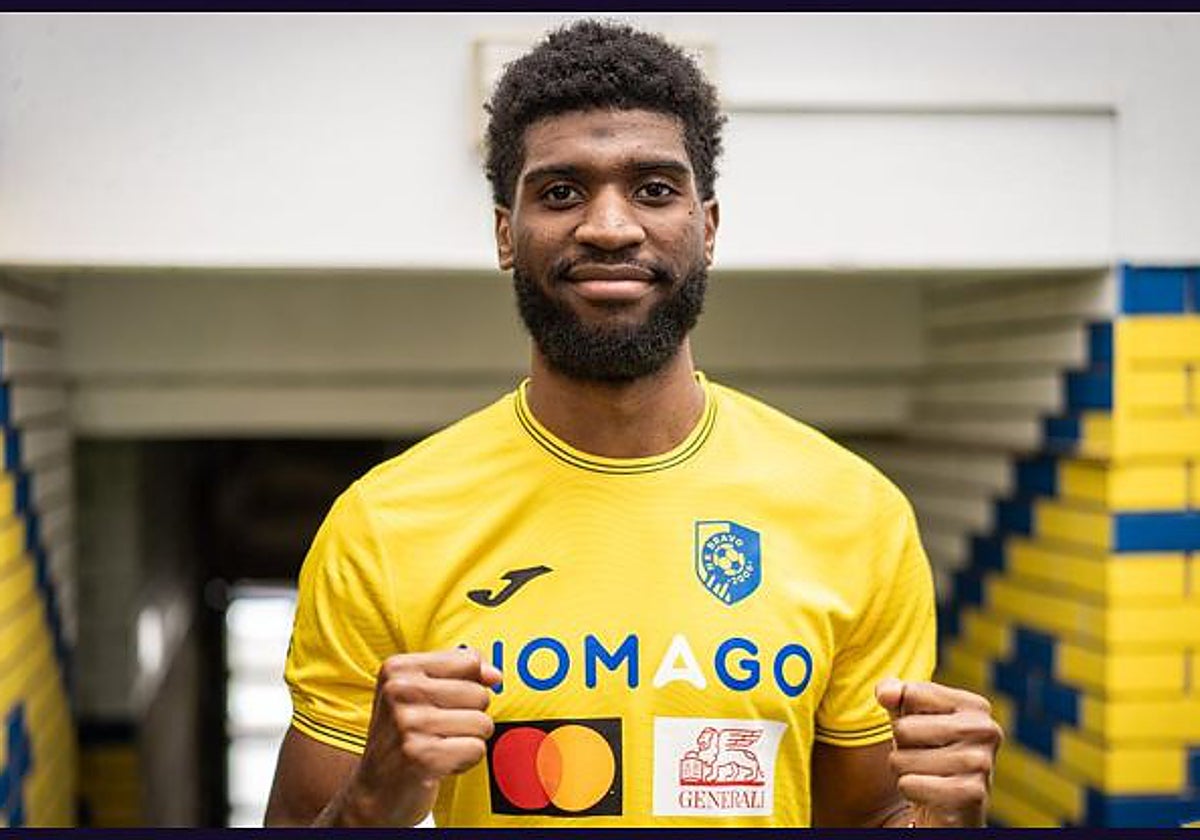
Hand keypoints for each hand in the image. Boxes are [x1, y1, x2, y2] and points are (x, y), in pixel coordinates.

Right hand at [343, 647, 501, 825]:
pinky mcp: (422, 756)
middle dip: (470, 716)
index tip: (448, 702)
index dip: (471, 684)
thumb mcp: (420, 692)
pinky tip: (440, 763)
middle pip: (479, 694)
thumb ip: (460, 673)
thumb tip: (495, 675)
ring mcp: (408, 724)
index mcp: (398, 668)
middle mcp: (400, 691)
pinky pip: (476, 749)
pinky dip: (465, 760)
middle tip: (439, 731)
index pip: (469, 661)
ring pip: (482, 723)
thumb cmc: (404, 736)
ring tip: (439, 746)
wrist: (374, 791)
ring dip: (468, 740)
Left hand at [875, 677, 1002, 827]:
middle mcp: (986, 730)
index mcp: (975, 706)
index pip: (910, 694)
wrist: (947, 810)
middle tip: (924, 759)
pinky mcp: (971, 795)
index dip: (904, 715)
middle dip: (901, 747)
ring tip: (928, 777)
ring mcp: (982, 763)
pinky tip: (929, 796)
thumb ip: (892, 693)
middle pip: (903, 728)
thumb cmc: (927, 754)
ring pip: (902, 759)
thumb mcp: (907, 717)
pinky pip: (910, 785)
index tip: (924, 732)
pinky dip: (910, 791)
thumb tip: (886, 692)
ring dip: (905, 772)